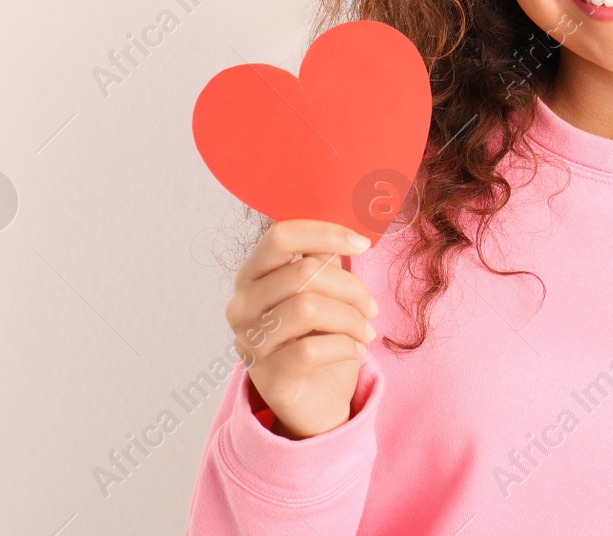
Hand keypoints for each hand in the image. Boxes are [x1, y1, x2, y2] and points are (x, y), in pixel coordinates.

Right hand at [224, 219, 378, 438]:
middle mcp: (241, 305)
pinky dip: (345, 346)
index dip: (326, 233)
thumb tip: (349, 213)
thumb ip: (323, 256)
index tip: (363, 243)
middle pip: (303, 273)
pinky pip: (312, 349)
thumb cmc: (318, 335)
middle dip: (350, 287)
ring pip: (309, 308)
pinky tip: (355, 350)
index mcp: (252, 275)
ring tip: (365, 330)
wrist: (315, 399)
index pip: (280, 235)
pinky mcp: (266, 376)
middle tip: (371, 307)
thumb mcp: (322, 290)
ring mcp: (249, 341)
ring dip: (350, 318)